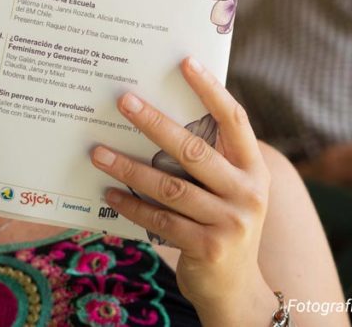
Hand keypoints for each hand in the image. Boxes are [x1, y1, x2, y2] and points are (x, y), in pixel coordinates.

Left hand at [90, 57, 276, 326]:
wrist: (236, 290)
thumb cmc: (223, 225)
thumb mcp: (229, 190)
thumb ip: (209, 159)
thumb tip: (158, 113)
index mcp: (254, 168)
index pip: (234, 119)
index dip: (211, 89)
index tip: (185, 62)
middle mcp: (248, 192)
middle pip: (194, 150)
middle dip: (155, 123)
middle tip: (124, 100)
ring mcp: (230, 222)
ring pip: (170, 187)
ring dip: (129, 167)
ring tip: (98, 151)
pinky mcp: (208, 247)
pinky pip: (160, 220)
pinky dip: (131, 205)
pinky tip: (109, 193)